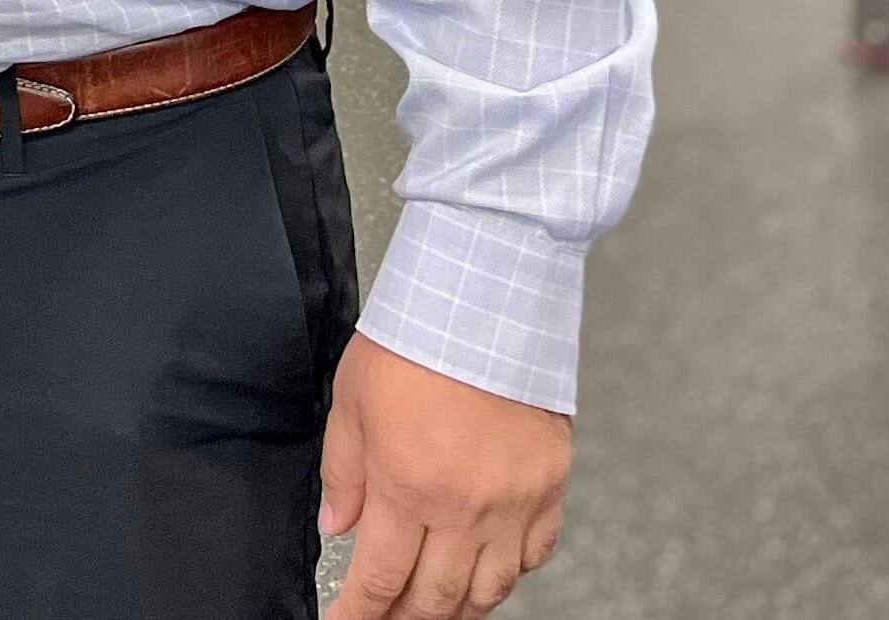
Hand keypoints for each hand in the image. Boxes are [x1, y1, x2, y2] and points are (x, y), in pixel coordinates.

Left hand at [319, 337, 569, 618]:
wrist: (487, 300)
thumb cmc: (417, 338)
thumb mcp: (352, 403)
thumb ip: (344, 474)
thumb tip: (338, 525)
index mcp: (407, 487)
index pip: (379, 579)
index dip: (358, 614)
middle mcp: (464, 506)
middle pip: (435, 597)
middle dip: (404, 619)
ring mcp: (513, 501)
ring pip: (489, 588)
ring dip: (457, 608)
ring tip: (434, 610)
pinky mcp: (549, 486)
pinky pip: (534, 554)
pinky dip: (510, 573)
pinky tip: (489, 571)